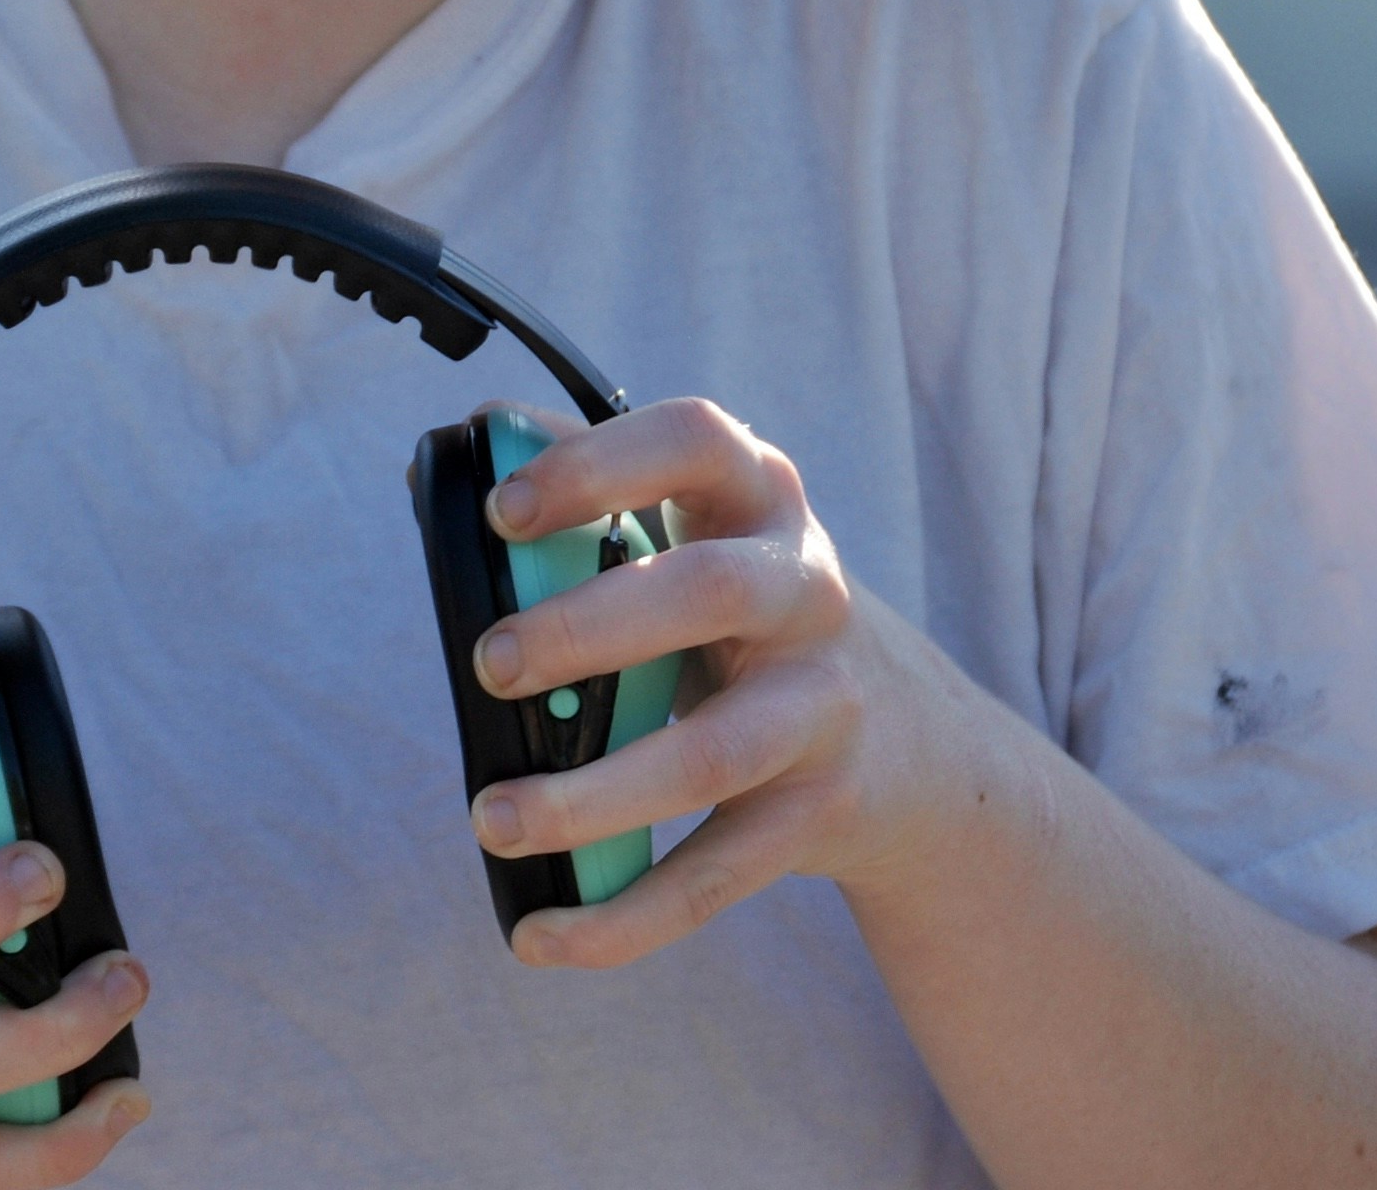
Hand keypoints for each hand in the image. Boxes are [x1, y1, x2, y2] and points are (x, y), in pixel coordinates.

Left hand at [458, 400, 966, 970]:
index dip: (596, 466)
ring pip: (710, 757)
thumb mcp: (705, 537)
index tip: (502, 513)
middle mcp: (807, 591)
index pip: (693, 442)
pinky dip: (622, 917)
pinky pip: (716, 874)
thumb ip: (599, 500)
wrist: (910, 740)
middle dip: (588, 628)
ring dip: (589, 797)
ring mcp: (823, 707)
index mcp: (760, 499)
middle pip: (706, 594)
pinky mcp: (821, 812)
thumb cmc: (747, 616)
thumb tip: (465, 452)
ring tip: (488, 817)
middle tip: (489, 665)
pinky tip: (540, 935)